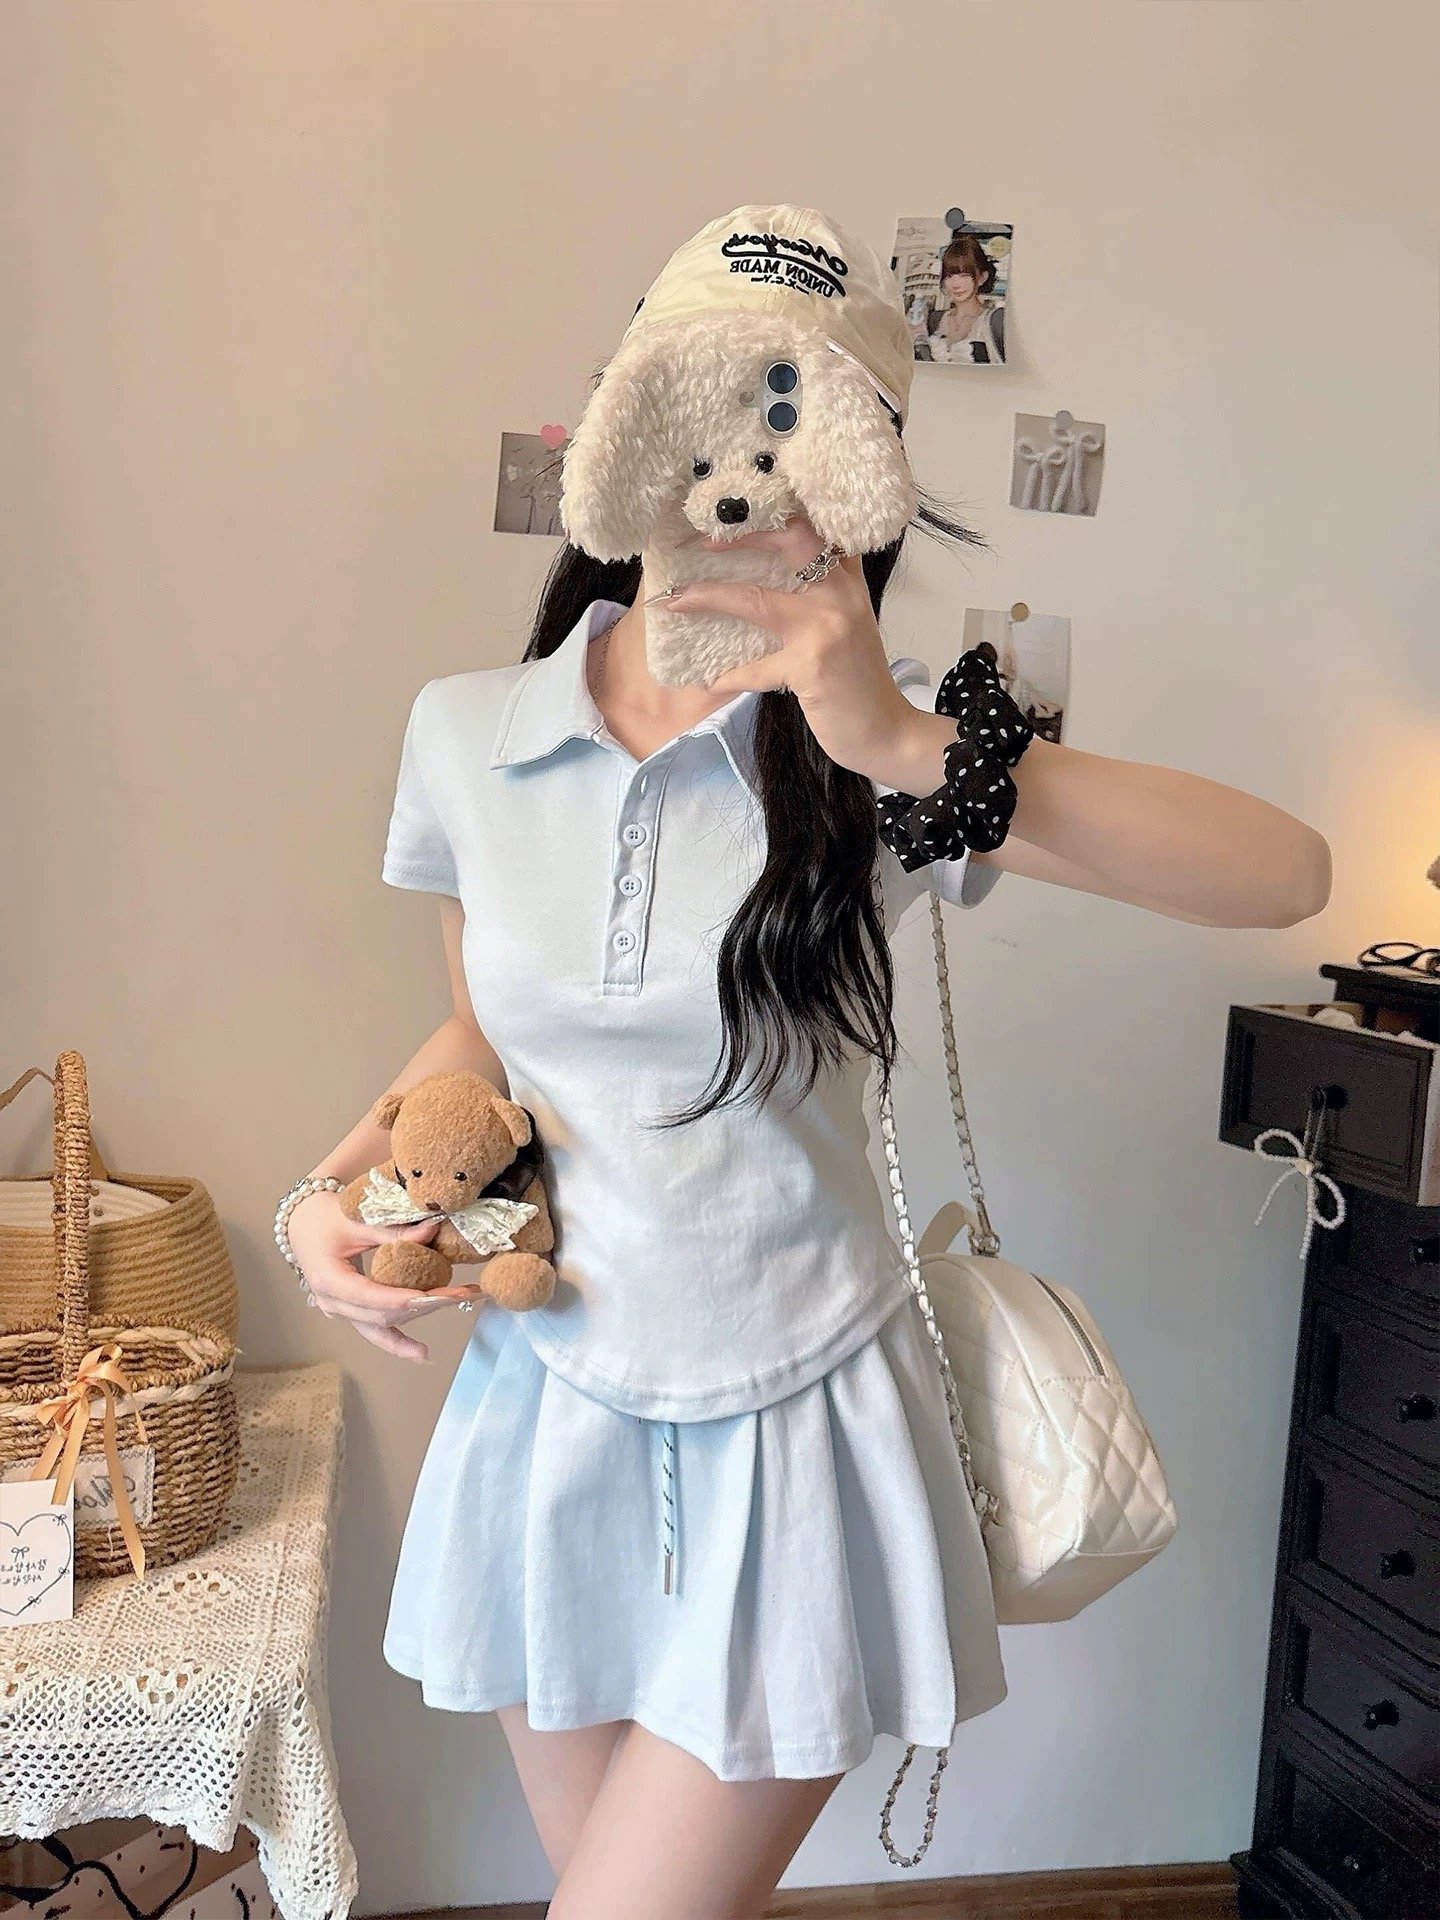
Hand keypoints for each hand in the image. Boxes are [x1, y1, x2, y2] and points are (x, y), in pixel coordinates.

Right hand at [286, 1186, 488, 1363]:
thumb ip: (394, 1231)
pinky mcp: (349, 1310)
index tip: (431, 1297)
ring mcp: (339, 1310)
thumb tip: (433, 1229)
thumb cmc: (325, 1217)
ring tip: (443, 1325)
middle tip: (456, 1298)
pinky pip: (374, 1328)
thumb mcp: (357, 1219)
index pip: (369, 1296)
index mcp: (329, 1280)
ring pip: (377, 1328)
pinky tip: (420, 1353)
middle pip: (379, 1316)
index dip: (400, 1299)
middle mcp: (332, 1302)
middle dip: (419, 1309)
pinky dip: (397, 1339)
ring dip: (412, 1327)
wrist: (302, 1222)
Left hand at [651, 513, 913, 779]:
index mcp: (848, 580)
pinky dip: (729, 676)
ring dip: (709, 597)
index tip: (737, 512)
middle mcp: (841, 594)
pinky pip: (755, 668)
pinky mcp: (811, 667)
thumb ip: (824, 594)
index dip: (777, 511)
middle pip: (792, 538)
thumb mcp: (849, 624)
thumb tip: (769, 578)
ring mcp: (827, 628)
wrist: (888, 732)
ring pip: (756, 600)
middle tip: (704, 541)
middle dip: (743, 533)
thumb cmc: (859, 681)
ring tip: (676, 601)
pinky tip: (711, 681)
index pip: (817, 525)